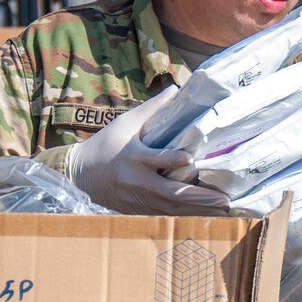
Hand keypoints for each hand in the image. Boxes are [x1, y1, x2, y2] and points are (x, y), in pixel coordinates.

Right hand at [66, 87, 228, 215]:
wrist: (78, 175)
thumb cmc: (105, 144)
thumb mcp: (125, 123)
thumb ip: (152, 108)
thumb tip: (176, 88)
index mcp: (132, 156)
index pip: (155, 159)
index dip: (172, 160)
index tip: (191, 158)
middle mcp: (137, 180)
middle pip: (170, 192)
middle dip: (198, 197)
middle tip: (224, 199)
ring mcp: (138, 198)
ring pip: (171, 207)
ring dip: (198, 209)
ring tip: (223, 209)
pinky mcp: (138, 209)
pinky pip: (166, 214)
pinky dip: (186, 214)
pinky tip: (206, 213)